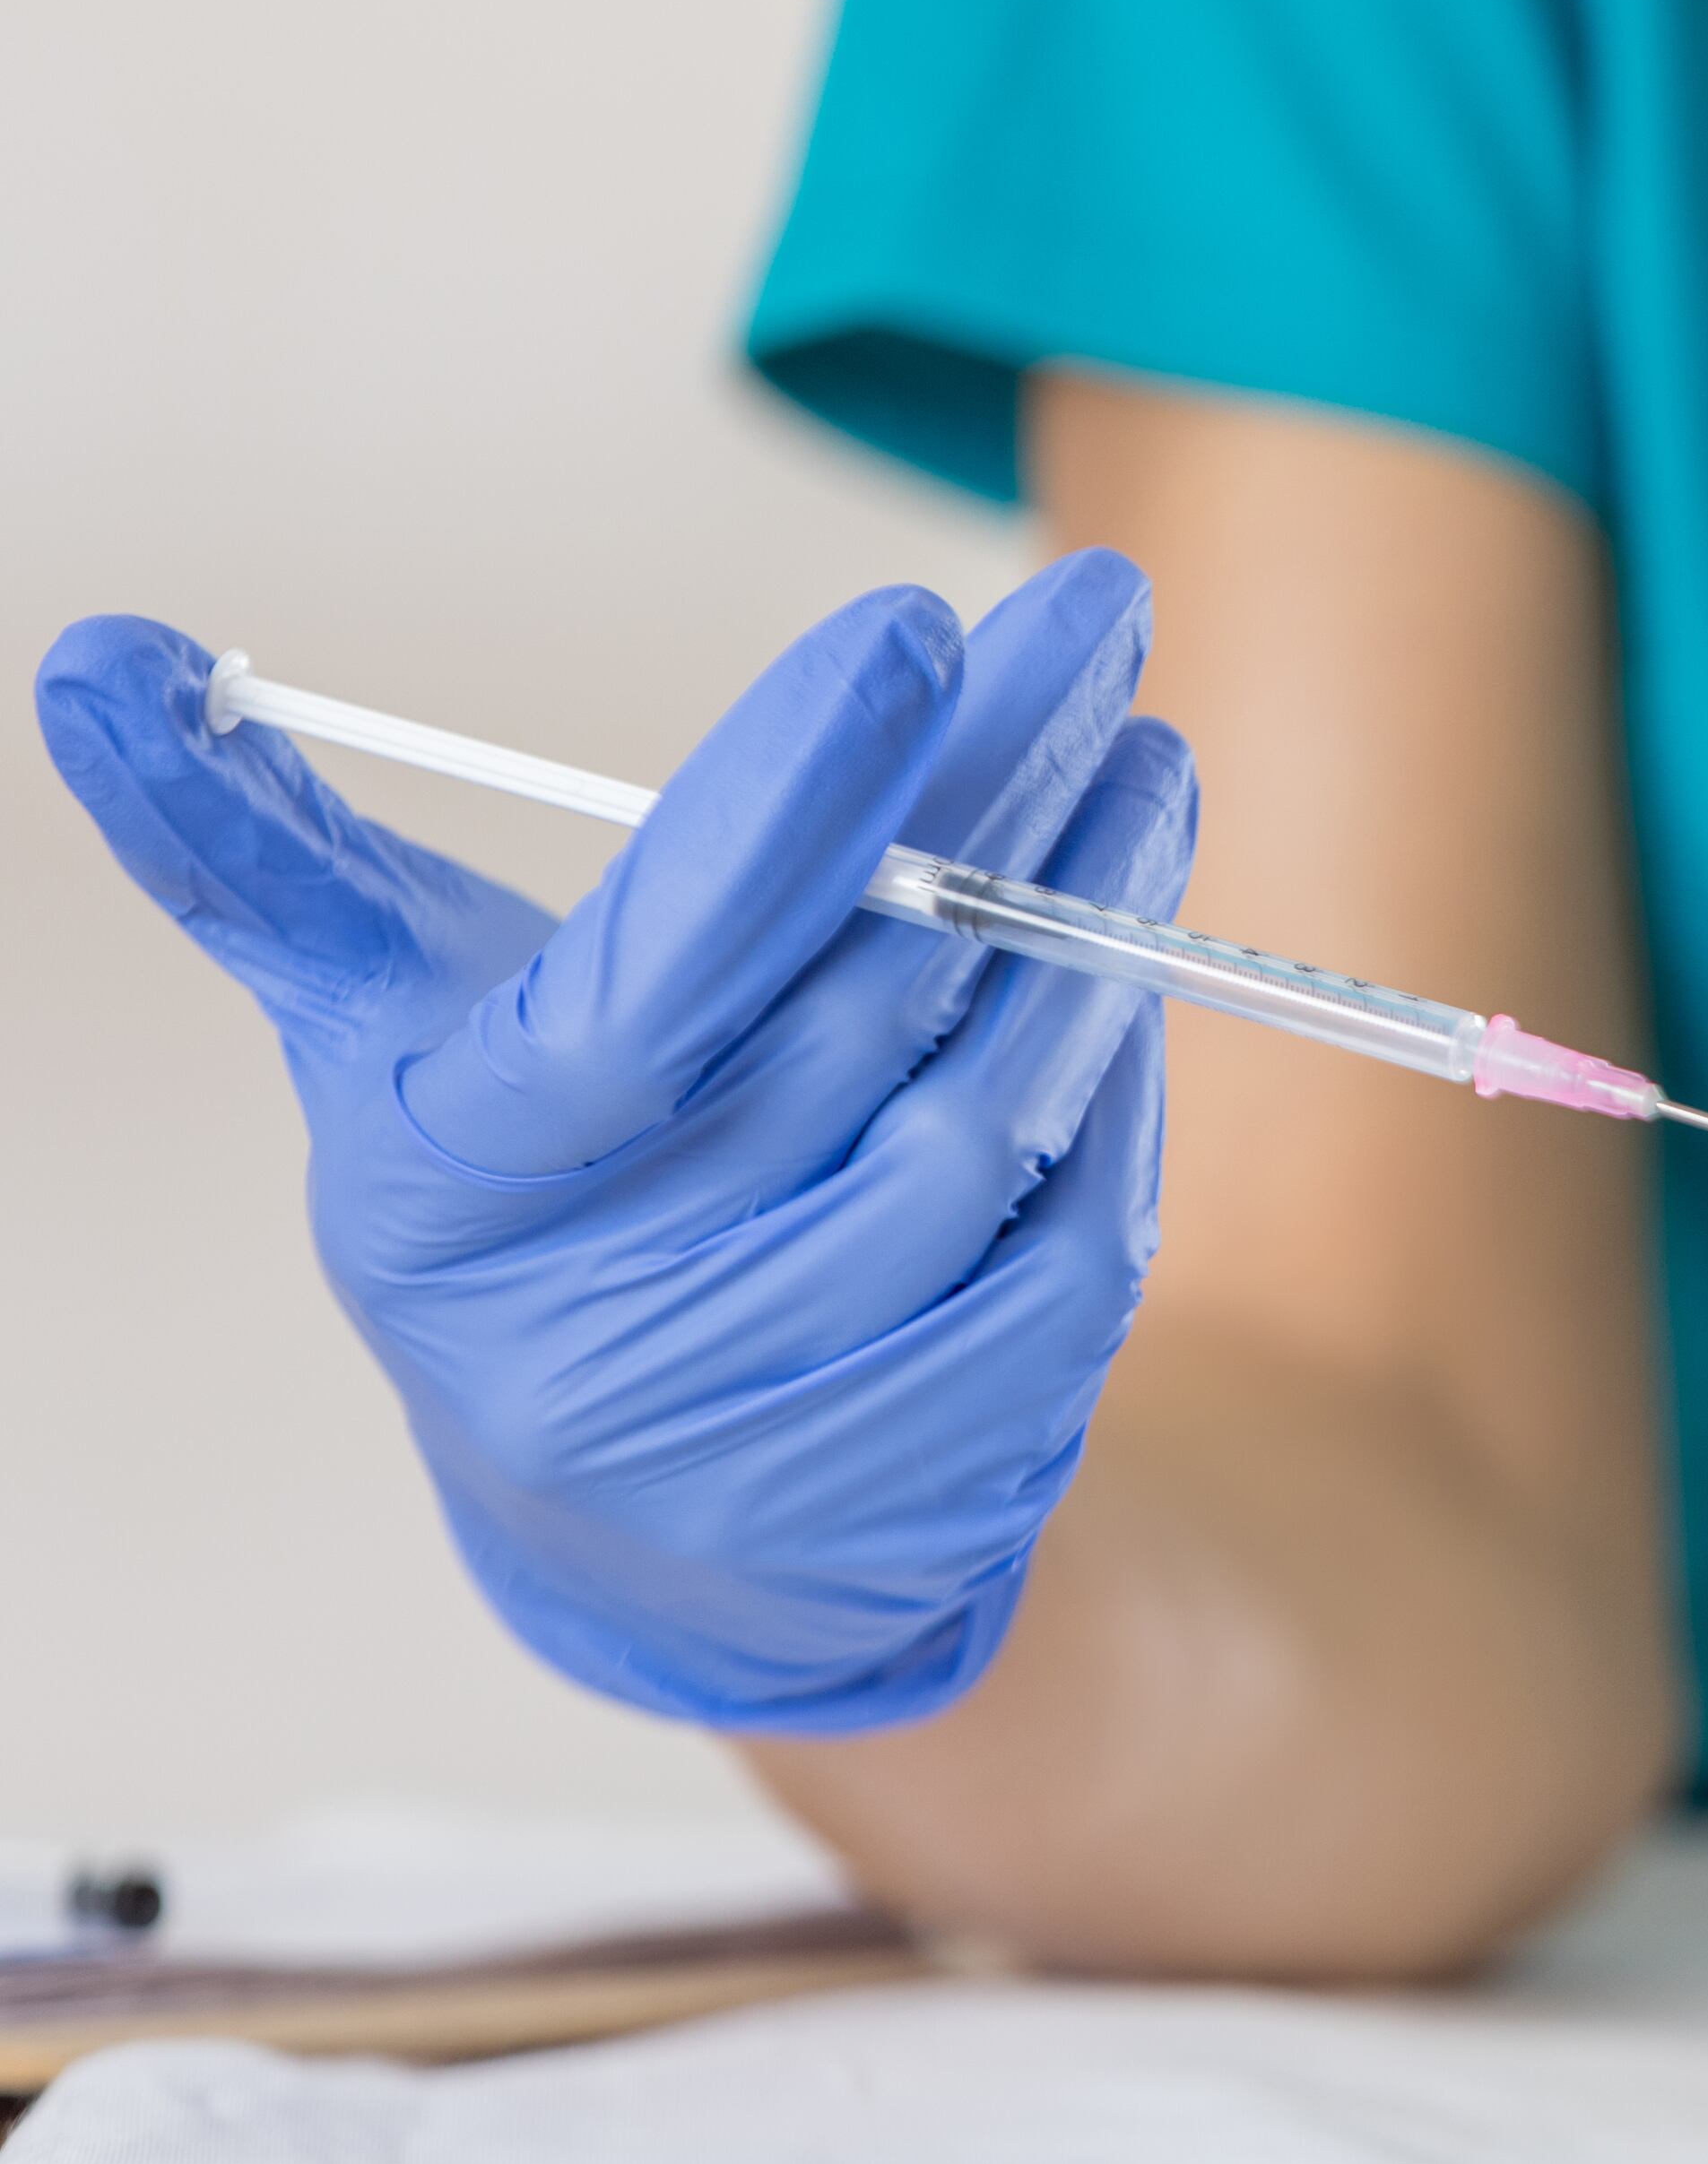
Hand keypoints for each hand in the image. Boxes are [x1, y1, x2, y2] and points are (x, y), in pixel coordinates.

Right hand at [36, 554, 1194, 1730]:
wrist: (653, 1543)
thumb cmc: (522, 1217)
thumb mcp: (383, 1048)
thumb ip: (270, 863)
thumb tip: (106, 660)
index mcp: (475, 1178)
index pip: (657, 967)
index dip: (788, 802)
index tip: (904, 630)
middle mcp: (630, 1302)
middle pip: (864, 1001)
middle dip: (997, 791)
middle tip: (1097, 620)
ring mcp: (803, 1393)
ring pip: (996, 1114)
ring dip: (1090, 923)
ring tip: (1145, 765)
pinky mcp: (950, 1452)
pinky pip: (1081, 1234)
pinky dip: (1119, 1084)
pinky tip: (1134, 963)